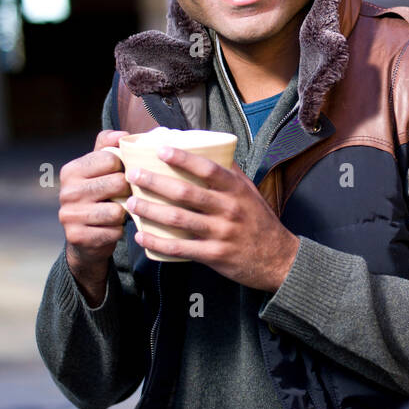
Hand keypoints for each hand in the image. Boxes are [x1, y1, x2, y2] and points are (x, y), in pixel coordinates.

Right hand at [59, 130, 131, 302]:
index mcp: (71, 170)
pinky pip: (114, 232)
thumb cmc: (98, 196)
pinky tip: (110, 229)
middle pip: (117, 183)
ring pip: (117, 210)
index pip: (111, 159)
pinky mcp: (77, 237)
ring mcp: (69, 215)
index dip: (125, 168)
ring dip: (124, 214)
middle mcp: (67, 192)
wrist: (85, 238)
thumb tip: (122, 135)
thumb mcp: (99, 168)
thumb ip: (108, 146)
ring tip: (117, 213)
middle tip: (124, 197)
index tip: (122, 176)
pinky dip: (118, 231)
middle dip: (128, 191)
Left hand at [123, 144, 299, 291]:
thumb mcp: (250, 192)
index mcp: (236, 190)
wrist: (277, 258)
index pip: (208, 169)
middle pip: (186, 192)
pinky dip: (157, 242)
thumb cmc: (259, 221)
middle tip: (133, 175)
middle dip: (155, 182)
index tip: (160, 149)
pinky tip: (142, 235)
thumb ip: (230, 173)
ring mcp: (221, 232)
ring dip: (150, 210)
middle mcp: (229, 209)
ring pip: (178, 219)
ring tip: (131, 203)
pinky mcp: (214, 255)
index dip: (183, 158)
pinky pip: (180, 248)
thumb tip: (210, 149)